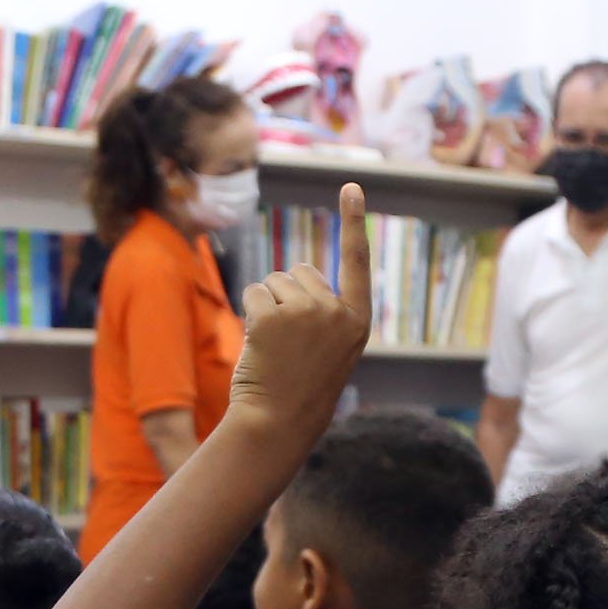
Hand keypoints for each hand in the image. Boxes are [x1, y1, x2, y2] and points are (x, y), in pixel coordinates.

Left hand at [226, 182, 373, 437]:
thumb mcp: (328, 350)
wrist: (277, 422)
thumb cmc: (299, 387)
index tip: (352, 186)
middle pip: (302, 272)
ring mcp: (307, 312)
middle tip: (289, 341)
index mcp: (357, 321)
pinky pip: (254, 293)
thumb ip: (324, 313)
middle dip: (288, 295)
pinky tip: (260, 343)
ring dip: (267, 306)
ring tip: (275, 346)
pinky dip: (250, 313)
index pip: (357, 261)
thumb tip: (294, 276)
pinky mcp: (274, 315)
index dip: (354, 221)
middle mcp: (337, 312)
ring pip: (276, 281)